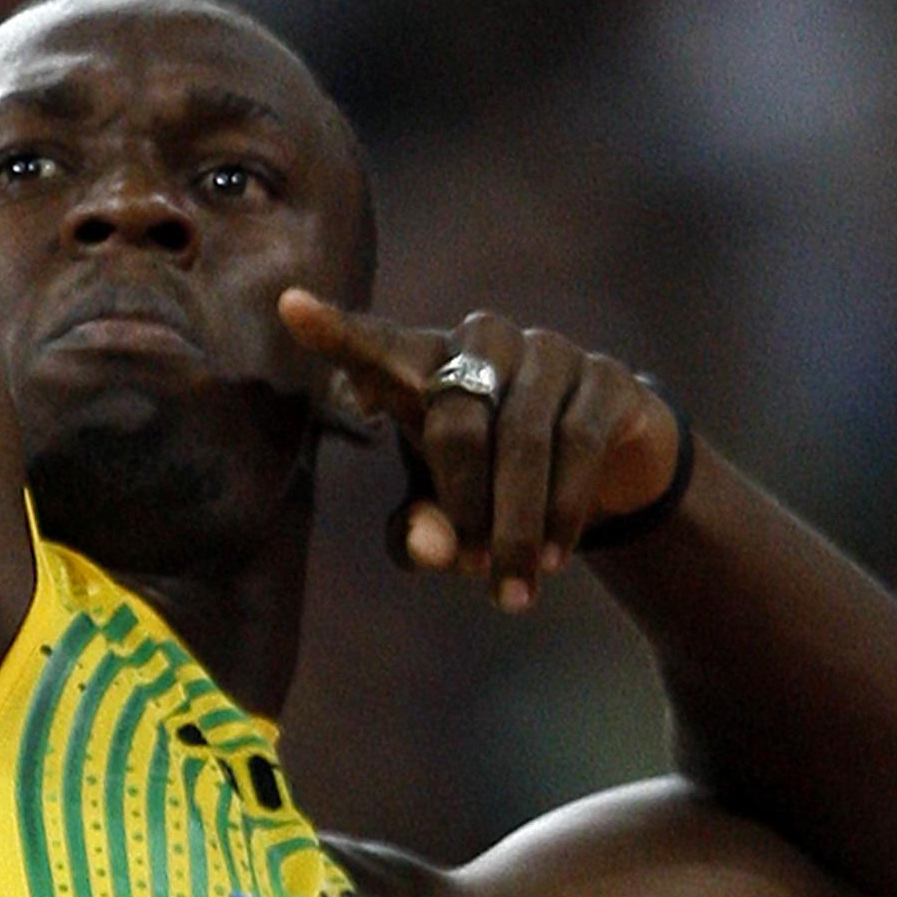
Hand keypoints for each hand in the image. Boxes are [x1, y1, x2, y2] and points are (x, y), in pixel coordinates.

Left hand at [279, 291, 682, 611]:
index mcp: (421, 364)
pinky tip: (555, 557)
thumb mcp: (447, 513)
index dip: (335, 329)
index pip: (374, 344)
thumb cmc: (492, 482)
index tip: (290, 307)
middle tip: (470, 568)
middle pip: (454, 416)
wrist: (606, 472)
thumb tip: (438, 550)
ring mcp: (546, 350)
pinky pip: (577, 441)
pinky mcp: (604, 375)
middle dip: (462, 505)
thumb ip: (423, 531)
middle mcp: (479, 342)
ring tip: (512, 589)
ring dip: (516, 523)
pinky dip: (563, 509)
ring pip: (521, 434)